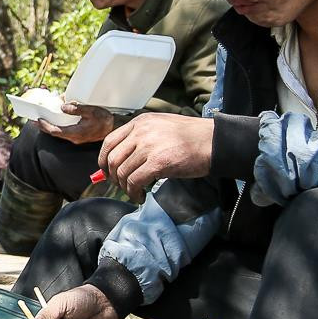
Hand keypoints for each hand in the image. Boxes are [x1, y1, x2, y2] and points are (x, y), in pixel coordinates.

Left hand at [39, 101, 115, 144]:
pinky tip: (55, 119)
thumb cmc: (104, 120)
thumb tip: (63, 107)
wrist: (113, 128)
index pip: (56, 131)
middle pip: (55, 133)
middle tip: (33, 119)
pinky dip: (57, 125)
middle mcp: (74, 138)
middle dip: (43, 126)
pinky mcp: (78, 135)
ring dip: (49, 126)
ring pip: (59, 132)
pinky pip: (64, 131)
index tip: (38, 119)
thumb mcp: (91, 110)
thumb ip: (76, 109)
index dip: (45, 126)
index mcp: (76, 133)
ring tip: (40, 119)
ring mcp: (76, 138)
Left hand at [98, 113, 214, 194]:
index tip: (107, 172)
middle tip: (121, 186)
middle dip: (113, 177)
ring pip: (122, 172)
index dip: (104, 160)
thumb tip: (122, 158)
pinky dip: (134, 193)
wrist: (213, 141)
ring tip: (134, 192)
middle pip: (112, 159)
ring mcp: (149, 146)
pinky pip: (134, 181)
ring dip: (125, 188)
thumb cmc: (190, 137)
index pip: (109, 141)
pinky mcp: (158, 162)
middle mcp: (141, 132)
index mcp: (140, 122)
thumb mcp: (160, 127)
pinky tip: (140, 196)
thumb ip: (141, 137)